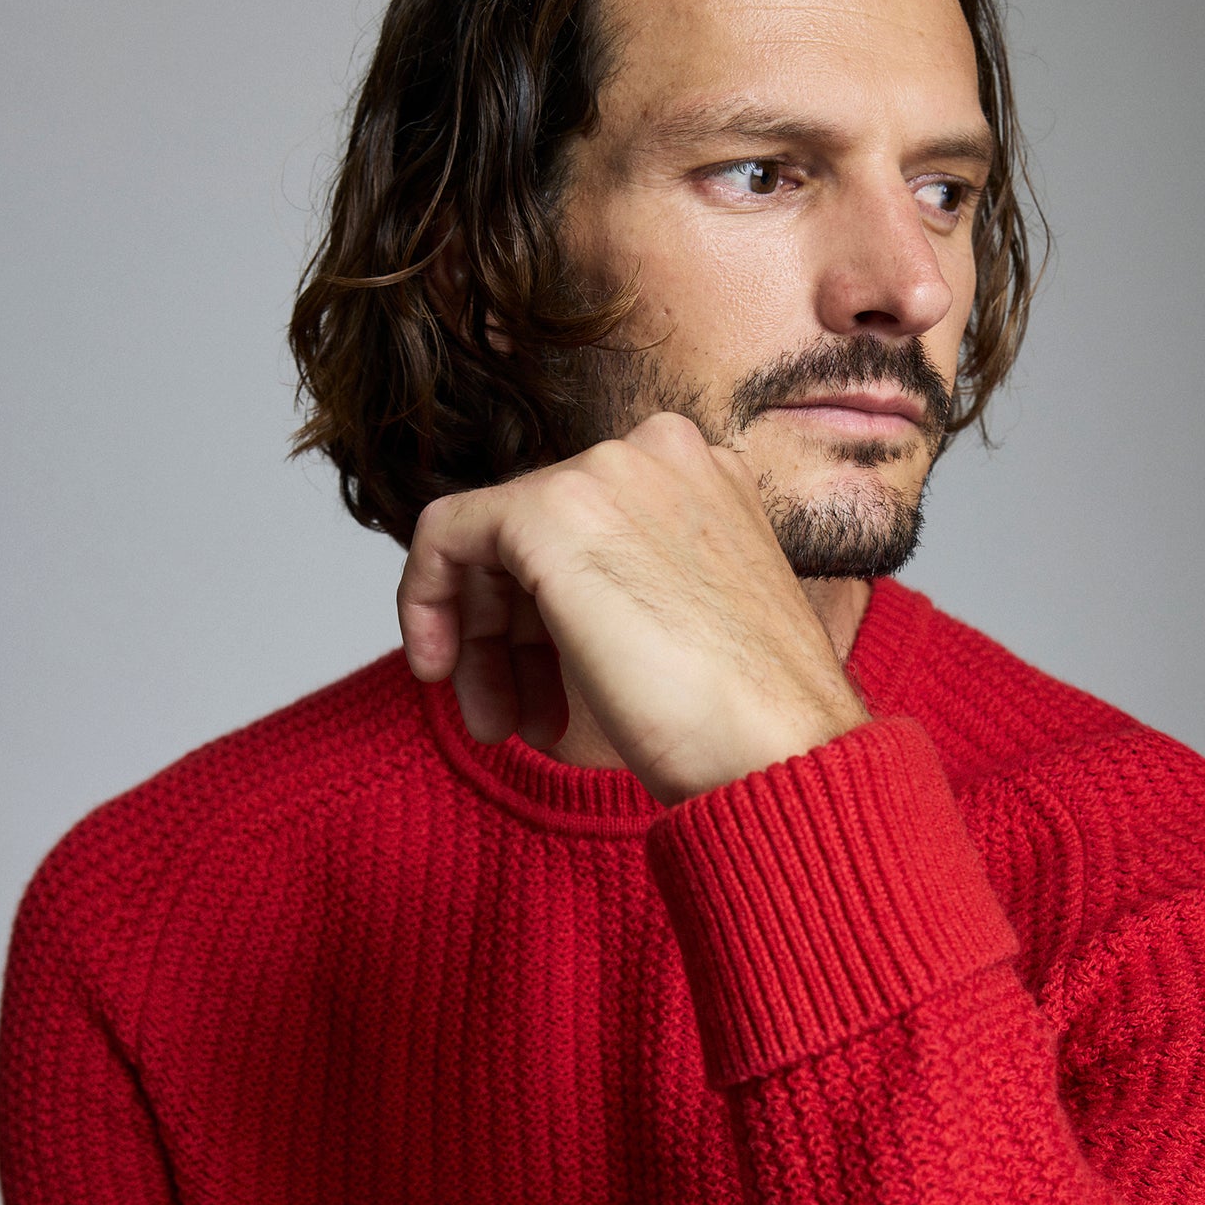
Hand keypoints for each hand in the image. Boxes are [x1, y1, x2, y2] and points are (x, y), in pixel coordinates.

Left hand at [396, 413, 868, 804]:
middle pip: (539, 535)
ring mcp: (605, 475)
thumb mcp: (693, 625)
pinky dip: (426, 599)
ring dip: (483, 641)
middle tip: (510, 717)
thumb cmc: (751, 720)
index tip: (538, 684)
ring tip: (498, 725)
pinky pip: (445, 534)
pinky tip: (439, 669)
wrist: (777, 751)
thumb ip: (634, 587)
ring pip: (492, 541)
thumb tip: (554, 609)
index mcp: (708, 476)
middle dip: (513, 635)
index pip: (592, 526)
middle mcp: (660, 453)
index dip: (552, 613)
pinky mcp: (547, 512)